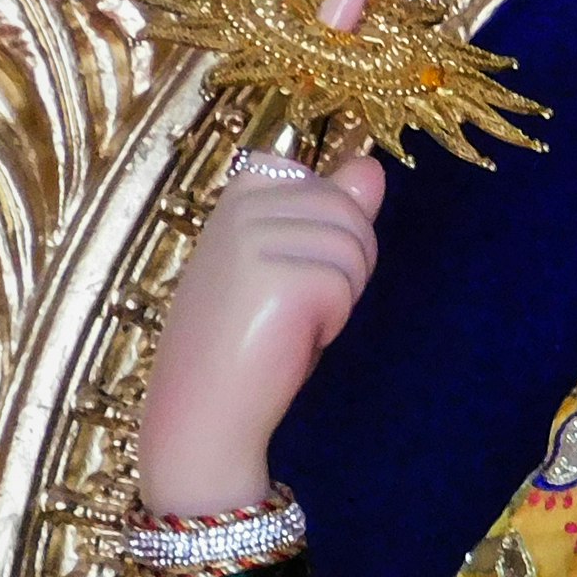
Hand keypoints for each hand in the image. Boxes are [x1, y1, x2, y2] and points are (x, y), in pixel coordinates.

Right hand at [139, 151, 384, 515]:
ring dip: (339, 296)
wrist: (203, 408)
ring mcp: (256, 236)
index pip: (327, 184)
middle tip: (294, 304)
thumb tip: (373, 168)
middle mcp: (243, 203)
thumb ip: (333, 210)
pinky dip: (331, 321)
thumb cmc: (247, 336)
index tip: (286, 268)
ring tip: (288, 320)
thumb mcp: (290, 258)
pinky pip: (345, 285)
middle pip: (350, 212)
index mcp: (241, 189)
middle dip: (344, 266)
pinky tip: (289, 337)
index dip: (327, 233)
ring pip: (355, 247)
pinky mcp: (277, 275)